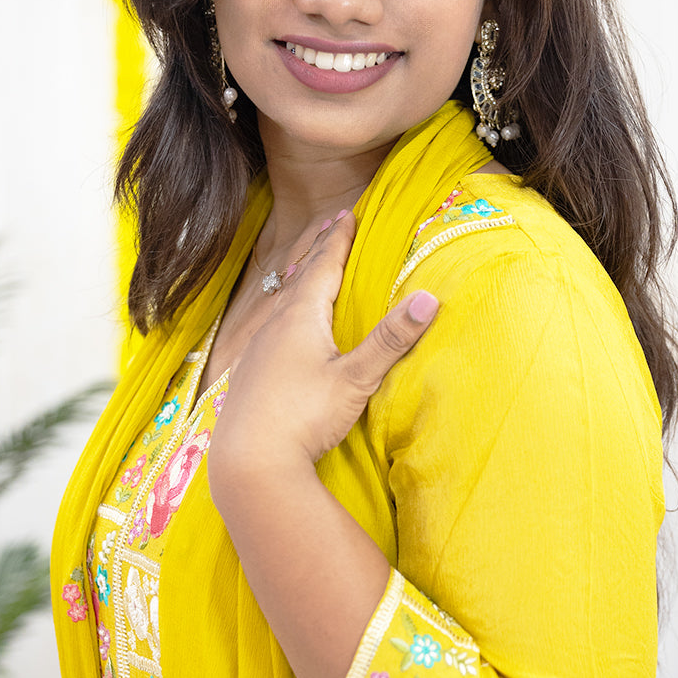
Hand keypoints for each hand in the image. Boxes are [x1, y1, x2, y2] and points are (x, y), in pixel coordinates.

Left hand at [208, 212, 438, 478]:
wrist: (249, 462)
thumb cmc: (304, 416)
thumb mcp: (355, 378)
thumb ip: (390, 339)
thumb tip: (429, 299)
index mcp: (300, 317)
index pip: (324, 266)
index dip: (338, 240)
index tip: (347, 214)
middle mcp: (274, 326)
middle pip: (300, 279)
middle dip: (319, 253)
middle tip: (330, 227)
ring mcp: (257, 351)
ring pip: (281, 305)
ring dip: (300, 285)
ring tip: (309, 274)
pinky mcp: (248, 376)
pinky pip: (270, 332)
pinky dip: (284, 317)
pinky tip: (283, 336)